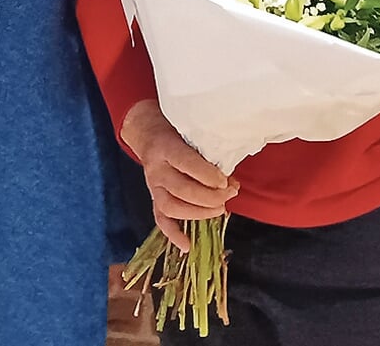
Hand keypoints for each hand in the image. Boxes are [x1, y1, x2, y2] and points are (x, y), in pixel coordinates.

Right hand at [121, 100, 237, 251]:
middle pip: (181, 189)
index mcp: (166, 147)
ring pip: (171, 206)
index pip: (187, 164)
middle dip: (210, 196)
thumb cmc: (177, 133)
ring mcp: (152, 185)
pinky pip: (160, 220)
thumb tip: (231, 183)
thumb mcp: (192, 136)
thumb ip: (209, 156)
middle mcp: (156, 168)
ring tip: (219, 209)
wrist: (149, 134)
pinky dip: (173, 235)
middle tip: (228, 195)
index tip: (225, 181)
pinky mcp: (153, 198)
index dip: (208, 175)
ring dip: (198, 213)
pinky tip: (187, 245)